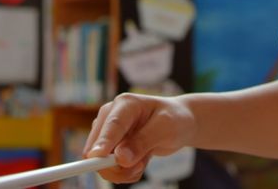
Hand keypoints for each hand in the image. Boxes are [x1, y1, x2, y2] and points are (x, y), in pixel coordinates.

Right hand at [82, 92, 196, 183]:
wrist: (180, 123)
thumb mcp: (165, 127)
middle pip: (97, 149)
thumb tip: (121, 158)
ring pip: (101, 163)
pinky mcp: (111, 147)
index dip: (103, 143)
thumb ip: (143, 141)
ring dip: (123, 171)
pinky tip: (141, 162)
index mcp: (125, 104)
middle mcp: (111, 117)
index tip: (97, 158)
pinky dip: (126, 172)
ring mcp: (109, 133)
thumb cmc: (174, 119)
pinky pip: (110, 169)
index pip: (111, 126)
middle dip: (116, 165)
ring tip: (144, 162)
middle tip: (140, 166)